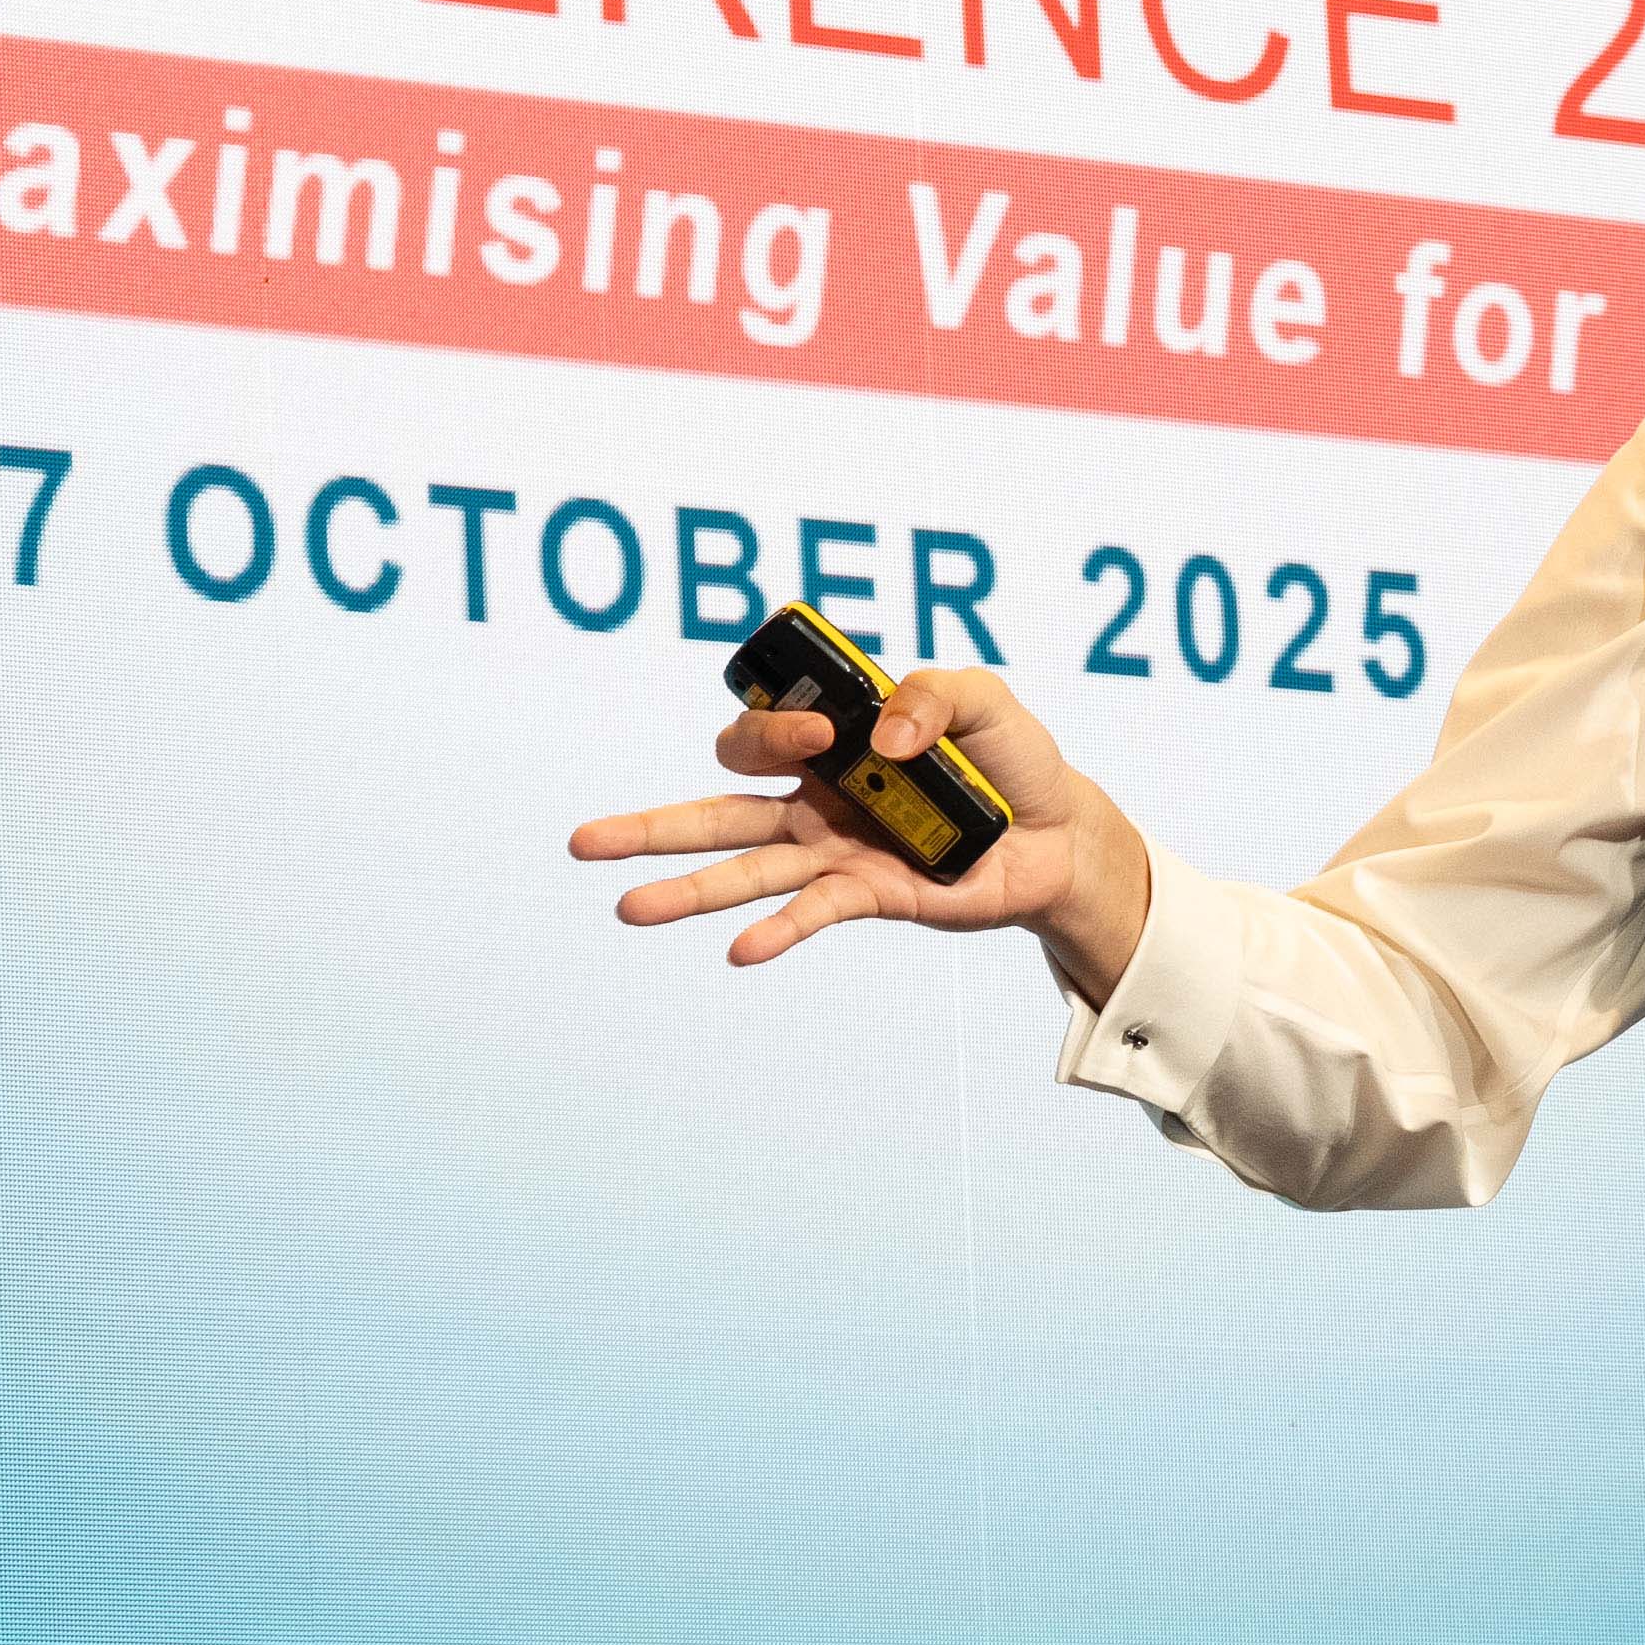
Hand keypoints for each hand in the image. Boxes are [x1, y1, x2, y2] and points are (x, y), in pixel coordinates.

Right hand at [573, 664, 1158, 1007]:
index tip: (821, 728)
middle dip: (651, 825)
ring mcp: (836, 849)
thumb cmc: (1011, 758)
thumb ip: (932, 694)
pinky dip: (777, 931)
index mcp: (832, 739)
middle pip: (718, 807)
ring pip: (744, 869)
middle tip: (584, 842)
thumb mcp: (984, 701)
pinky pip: (810, 912)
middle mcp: (817, 798)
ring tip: (626, 908)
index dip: (775, 725)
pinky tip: (739, 950)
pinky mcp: (870, 893)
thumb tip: (880, 737)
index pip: (764, 731)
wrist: (1060, 832)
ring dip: (687, 891)